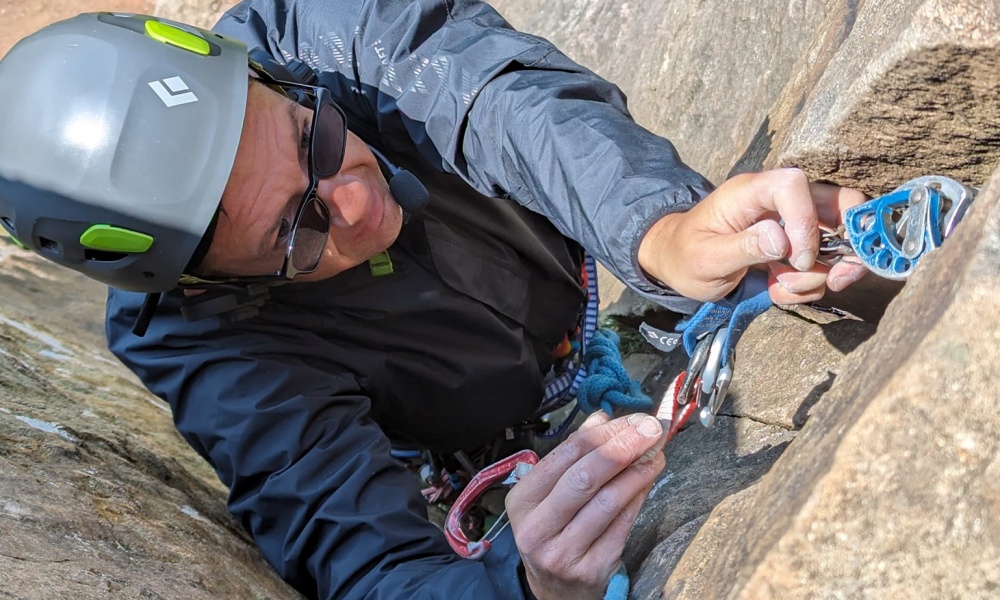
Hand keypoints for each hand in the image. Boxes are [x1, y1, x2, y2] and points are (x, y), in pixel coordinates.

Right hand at [505, 412, 665, 599]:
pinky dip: (639, 496)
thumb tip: (601, 418)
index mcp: (522, 501)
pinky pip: (623, 524)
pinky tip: (649, 479)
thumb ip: (572, 458)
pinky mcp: (592, 569)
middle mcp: (538, 528)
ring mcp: (565, 552)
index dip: (602, 433)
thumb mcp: (548, 497)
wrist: (553, 591)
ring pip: (609, 501)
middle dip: (623, 447)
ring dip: (638, 471)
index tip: (629, 419)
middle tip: (649, 430)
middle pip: (585, 478)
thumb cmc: (552, 533)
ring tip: (656, 453)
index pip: (565, 456)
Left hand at [637, 168, 868, 303]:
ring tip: (779, 287)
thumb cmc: (685, 255)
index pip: (794, 185)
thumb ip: (742, 247)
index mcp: (750, 192)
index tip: (796, 258)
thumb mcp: (705, 258)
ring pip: (837, 241)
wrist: (679, 264)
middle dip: (846, 247)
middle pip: (839, 204)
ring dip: (816, 275)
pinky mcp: (795, 246)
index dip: (806, 220)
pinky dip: (807, 285)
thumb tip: (780, 240)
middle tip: (835, 279)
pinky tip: (778, 290)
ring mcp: (792, 223)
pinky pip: (821, 265)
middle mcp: (778, 201)